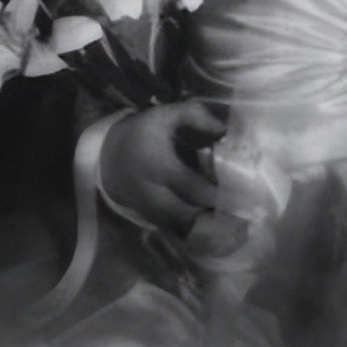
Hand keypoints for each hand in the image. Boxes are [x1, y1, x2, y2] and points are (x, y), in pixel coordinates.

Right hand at [99, 100, 226, 233]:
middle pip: (190, 213)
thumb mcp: (164, 116)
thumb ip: (193, 116)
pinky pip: (173, 230)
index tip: (239, 193)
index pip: (194, 189)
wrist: (107, 156)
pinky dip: (191, 228)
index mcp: (161, 167)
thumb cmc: (140, 133)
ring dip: (204, 222)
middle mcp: (154, 194)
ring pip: (182, 226)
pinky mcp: (148, 219)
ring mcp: (150, 210)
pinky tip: (207, 221)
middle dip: (213, 212)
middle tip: (236, 206)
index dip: (217, 195)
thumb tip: (223, 129)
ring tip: (225, 215)